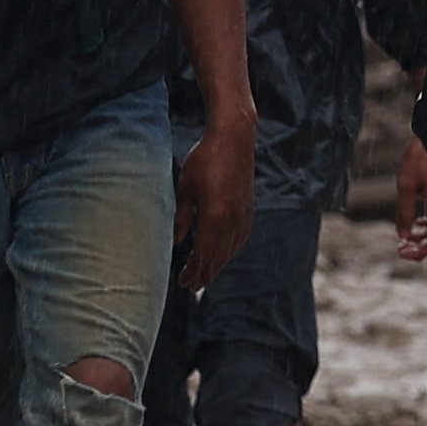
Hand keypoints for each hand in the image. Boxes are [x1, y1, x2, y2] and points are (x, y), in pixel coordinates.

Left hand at [176, 106, 256, 292]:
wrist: (234, 138)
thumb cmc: (203, 159)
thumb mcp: (184, 188)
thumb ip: (181, 217)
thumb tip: (177, 242)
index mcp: (213, 217)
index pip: (202, 255)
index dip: (193, 271)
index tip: (182, 283)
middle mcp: (232, 220)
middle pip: (218, 258)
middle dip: (204, 274)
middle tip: (191, 287)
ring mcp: (243, 214)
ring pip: (230, 250)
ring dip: (217, 265)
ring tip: (206, 275)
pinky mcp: (249, 208)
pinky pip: (240, 238)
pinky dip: (230, 251)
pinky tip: (224, 254)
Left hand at [392, 134, 426, 263]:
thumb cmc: (425, 154)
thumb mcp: (407, 183)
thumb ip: (405, 211)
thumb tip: (404, 235)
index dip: (419, 251)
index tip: (404, 252)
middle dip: (422, 247)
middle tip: (405, 248)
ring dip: (426, 235)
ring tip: (411, 234)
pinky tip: (422, 220)